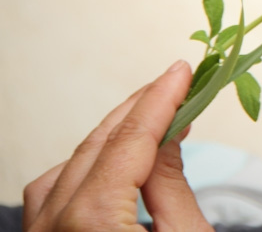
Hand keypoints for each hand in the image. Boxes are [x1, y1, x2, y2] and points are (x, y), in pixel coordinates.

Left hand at [22, 61, 212, 231]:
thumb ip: (171, 186)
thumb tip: (167, 137)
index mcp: (93, 222)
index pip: (130, 140)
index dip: (160, 100)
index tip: (181, 73)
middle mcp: (55, 227)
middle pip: (98, 146)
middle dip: (139, 111)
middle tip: (175, 86)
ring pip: (69, 166)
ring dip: (110, 137)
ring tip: (151, 121)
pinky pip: (51, 194)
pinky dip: (85, 168)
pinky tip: (113, 162)